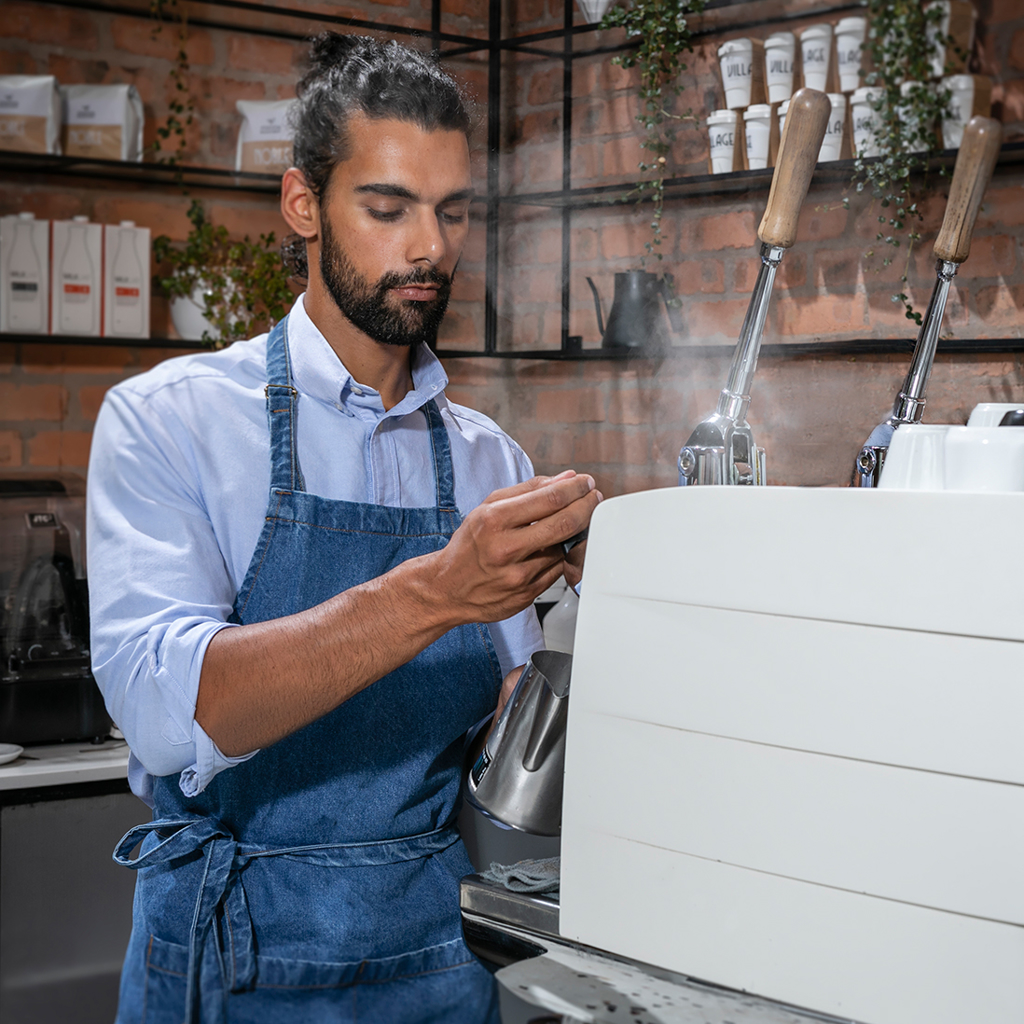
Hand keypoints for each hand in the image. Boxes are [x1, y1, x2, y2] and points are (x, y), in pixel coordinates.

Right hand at [430, 471, 600, 625]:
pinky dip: (563, 555)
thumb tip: (565, 479)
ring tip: (574, 521)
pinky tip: (557, 547)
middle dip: (586, 506)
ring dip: (577, 532)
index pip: (549, 499)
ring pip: (563, 548)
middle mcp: (505, 549)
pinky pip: (557, 570)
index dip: (575, 488)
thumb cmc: (469, 545)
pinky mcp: (526, 595)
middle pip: (564, 523)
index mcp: (494, 521)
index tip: (585, 482)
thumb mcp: (487, 508)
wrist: (447, 588)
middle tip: (593, 498)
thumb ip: (528, 490)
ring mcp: (517, 575)